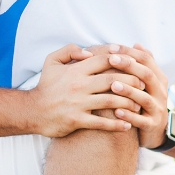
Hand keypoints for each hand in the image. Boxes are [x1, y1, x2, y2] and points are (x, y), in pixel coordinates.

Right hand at [30, 44, 146, 136]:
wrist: (32, 111)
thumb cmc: (46, 86)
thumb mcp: (51, 61)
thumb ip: (69, 50)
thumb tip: (89, 50)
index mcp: (75, 70)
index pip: (104, 60)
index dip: (122, 60)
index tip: (135, 64)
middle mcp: (78, 85)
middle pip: (113, 80)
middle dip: (132, 82)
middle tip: (143, 85)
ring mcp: (78, 104)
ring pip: (110, 102)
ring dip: (128, 103)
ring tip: (138, 105)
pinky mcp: (77, 120)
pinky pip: (101, 123)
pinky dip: (116, 125)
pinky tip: (127, 125)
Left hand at [104, 44, 170, 148]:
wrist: (158, 131)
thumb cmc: (147, 102)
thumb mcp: (149, 82)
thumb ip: (144, 64)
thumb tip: (137, 43)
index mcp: (158, 78)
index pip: (146, 59)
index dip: (130, 52)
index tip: (112, 48)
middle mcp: (161, 92)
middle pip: (147, 74)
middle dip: (129, 66)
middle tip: (111, 59)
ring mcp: (157, 109)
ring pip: (144, 98)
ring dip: (128, 91)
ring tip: (113, 85)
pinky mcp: (152, 125)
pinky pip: (141, 120)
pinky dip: (129, 115)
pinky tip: (116, 111)